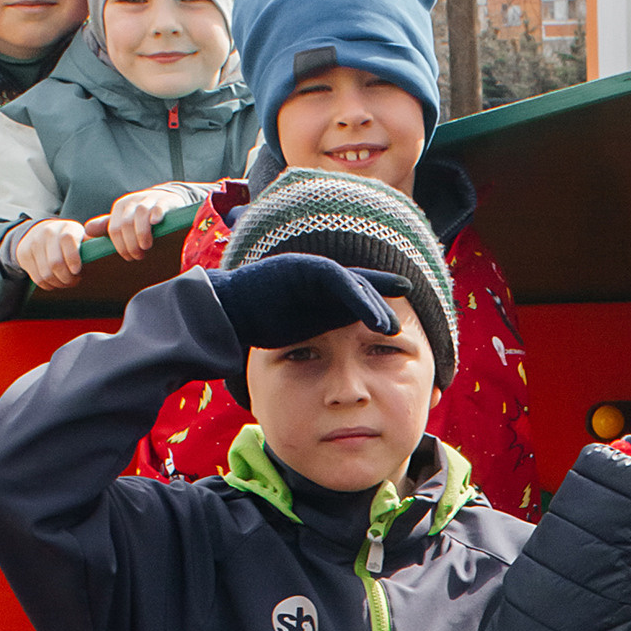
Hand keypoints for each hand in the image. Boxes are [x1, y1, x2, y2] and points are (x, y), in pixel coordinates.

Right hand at [12, 215, 86, 289]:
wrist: (38, 232)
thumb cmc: (67, 242)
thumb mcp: (80, 239)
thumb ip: (90, 248)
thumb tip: (101, 255)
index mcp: (67, 227)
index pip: (68, 239)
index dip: (73, 258)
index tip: (77, 270)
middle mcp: (49, 232)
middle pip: (56, 263)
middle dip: (67, 278)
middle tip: (73, 280)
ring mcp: (34, 242)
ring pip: (47, 274)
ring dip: (59, 283)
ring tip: (65, 281)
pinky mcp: (24, 253)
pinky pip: (38, 278)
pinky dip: (49, 285)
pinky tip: (54, 280)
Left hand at [92, 184, 194, 259]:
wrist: (165, 199)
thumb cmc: (141, 215)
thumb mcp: (123, 219)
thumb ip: (106, 226)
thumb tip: (87, 231)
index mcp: (120, 208)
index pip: (114, 230)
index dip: (120, 247)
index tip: (129, 258)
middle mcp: (132, 202)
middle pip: (126, 224)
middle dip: (131, 244)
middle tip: (138, 256)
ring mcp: (148, 200)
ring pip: (141, 214)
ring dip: (142, 233)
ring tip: (146, 247)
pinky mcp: (164, 201)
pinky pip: (158, 206)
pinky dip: (156, 214)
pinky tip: (156, 223)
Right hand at [207, 251, 398, 349]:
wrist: (228, 310)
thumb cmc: (259, 324)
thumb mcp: (298, 335)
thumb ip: (320, 337)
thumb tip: (337, 362)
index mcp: (322, 296)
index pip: (358, 299)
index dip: (380, 309)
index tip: (400, 328)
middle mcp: (321, 281)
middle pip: (362, 290)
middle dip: (384, 305)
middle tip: (403, 328)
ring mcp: (313, 271)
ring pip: (354, 284)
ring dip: (375, 305)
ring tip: (391, 328)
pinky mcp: (304, 267)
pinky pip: (338, 280)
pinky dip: (357, 296)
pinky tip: (372, 314)